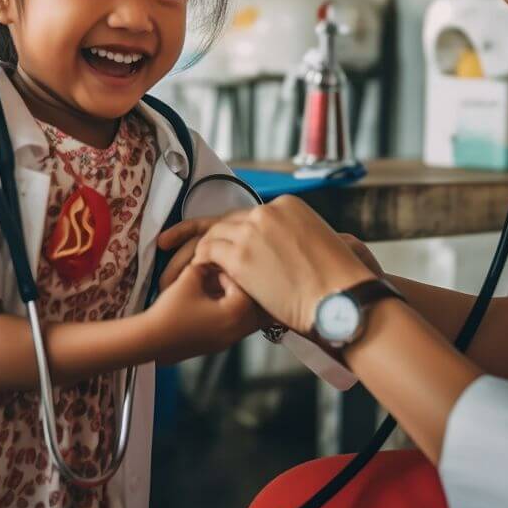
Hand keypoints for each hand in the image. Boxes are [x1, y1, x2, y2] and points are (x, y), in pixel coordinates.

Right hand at [146, 263, 262, 363]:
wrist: (149, 341)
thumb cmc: (170, 310)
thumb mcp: (190, 277)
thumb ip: (207, 263)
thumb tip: (214, 257)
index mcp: (235, 313)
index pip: (248, 285)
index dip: (232, 272)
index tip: (218, 267)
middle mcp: (237, 330)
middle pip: (254, 303)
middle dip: (239, 285)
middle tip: (225, 275)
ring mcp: (228, 341)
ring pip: (246, 316)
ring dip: (235, 299)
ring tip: (217, 287)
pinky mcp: (217, 345)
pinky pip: (234, 325)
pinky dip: (228, 311)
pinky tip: (211, 301)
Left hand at [161, 197, 374, 333]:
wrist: (342, 299)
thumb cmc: (338, 286)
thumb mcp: (318, 250)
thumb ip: (295, 245)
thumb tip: (285, 260)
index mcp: (288, 207)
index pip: (247, 216)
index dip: (225, 230)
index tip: (210, 241)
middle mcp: (268, 212)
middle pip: (223, 221)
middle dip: (193, 234)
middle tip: (165, 244)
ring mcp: (252, 231)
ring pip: (210, 236)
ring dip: (190, 254)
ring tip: (173, 273)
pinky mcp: (241, 254)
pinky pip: (206, 252)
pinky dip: (194, 264)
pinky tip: (189, 279)